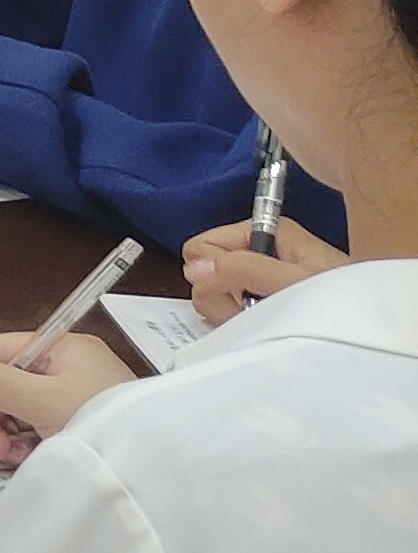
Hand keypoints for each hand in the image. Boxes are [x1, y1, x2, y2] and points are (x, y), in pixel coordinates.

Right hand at [0, 326, 141, 468]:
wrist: (158, 470)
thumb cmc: (101, 421)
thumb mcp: (35, 399)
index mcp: (60, 348)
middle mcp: (66, 369)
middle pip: (1, 383)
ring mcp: (72, 400)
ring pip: (14, 411)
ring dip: (2, 433)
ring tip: (9, 454)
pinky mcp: (76, 428)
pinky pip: (33, 431)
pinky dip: (22, 445)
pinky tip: (26, 458)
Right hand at [184, 212, 352, 322]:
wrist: (359, 320)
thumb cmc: (338, 297)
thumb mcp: (292, 281)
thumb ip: (244, 270)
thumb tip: (195, 267)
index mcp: (262, 232)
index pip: (201, 245)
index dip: (214, 271)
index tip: (241, 288)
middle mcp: (253, 249)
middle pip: (200, 270)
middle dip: (222, 295)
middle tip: (254, 305)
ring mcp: (251, 275)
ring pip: (207, 292)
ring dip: (229, 310)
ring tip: (261, 314)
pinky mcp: (250, 297)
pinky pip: (222, 308)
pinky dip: (235, 318)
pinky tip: (260, 320)